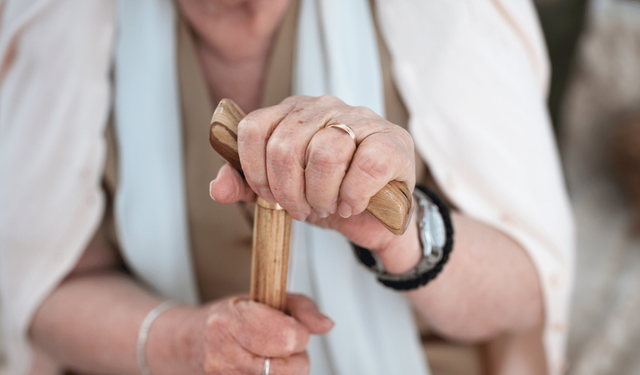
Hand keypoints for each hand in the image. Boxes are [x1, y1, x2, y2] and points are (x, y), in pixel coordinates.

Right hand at [156, 294, 332, 374]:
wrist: (191, 342)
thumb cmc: (228, 318)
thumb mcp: (263, 297)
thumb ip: (301, 307)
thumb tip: (325, 324)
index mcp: (232, 321)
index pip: (288, 337)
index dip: (298, 332)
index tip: (291, 327)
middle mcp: (224, 354)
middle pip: (292, 368)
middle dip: (295, 355)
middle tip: (279, 343)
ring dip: (286, 371)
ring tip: (269, 356)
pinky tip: (262, 369)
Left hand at [209, 95, 416, 254]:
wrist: (374, 215)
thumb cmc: (327, 195)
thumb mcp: (280, 193)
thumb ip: (246, 187)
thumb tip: (218, 187)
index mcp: (292, 112)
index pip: (254, 128)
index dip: (253, 170)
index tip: (268, 195)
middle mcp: (324, 107)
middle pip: (285, 145)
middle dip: (288, 192)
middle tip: (300, 208)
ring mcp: (361, 119)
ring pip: (325, 154)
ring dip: (321, 195)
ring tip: (328, 206)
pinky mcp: (392, 141)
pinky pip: (364, 166)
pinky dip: (352, 195)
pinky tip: (352, 204)